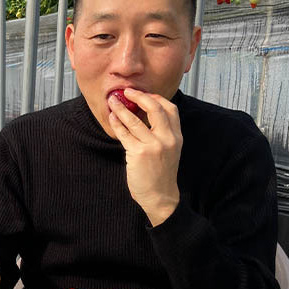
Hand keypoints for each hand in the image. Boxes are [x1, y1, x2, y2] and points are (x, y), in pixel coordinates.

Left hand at [108, 88, 181, 225]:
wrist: (160, 197)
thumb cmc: (161, 175)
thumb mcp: (169, 151)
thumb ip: (162, 134)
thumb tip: (143, 115)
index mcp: (176, 137)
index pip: (170, 109)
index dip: (156, 98)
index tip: (143, 95)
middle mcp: (167, 139)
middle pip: (155, 107)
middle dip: (139, 96)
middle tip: (126, 91)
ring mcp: (153, 146)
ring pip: (135, 119)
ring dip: (121, 108)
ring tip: (112, 101)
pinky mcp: (138, 154)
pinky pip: (124, 133)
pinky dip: (116, 123)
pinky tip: (112, 118)